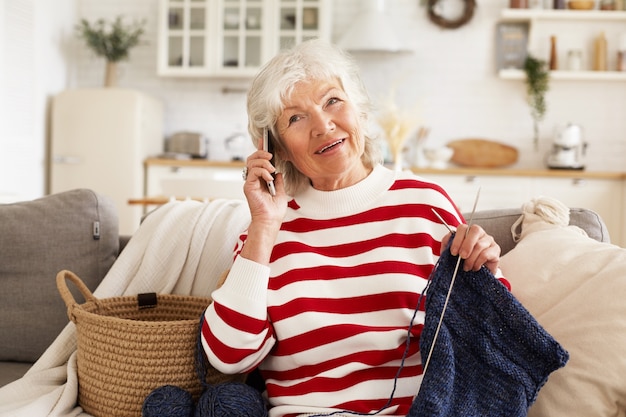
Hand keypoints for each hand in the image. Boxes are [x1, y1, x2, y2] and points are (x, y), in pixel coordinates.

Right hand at [240, 139, 288, 264]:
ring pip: (251, 162)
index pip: (259, 160)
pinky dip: (262, 171)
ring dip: (262, 161)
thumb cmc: (274, 210)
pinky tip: (269, 176)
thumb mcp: (281, 191)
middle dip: (261, 152)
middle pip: (252, 158)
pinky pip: (253, 172)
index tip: (264, 140)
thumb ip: (278, 180)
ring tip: (271, 167)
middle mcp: (253, 179)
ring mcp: (250, 182)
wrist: (270, 220)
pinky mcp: (248, 186)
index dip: (260, 149)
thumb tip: (277, 171)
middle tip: (270, 155)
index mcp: (261, 179)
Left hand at [441, 224, 499, 273]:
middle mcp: (479, 233)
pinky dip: (478, 262)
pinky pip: (486, 254)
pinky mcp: (496, 250)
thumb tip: (446, 242)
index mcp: (467, 232)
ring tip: (466, 267)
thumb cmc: (463, 262)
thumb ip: (447, 246)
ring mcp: (489, 240)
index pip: (463, 228)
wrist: (475, 276)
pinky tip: (475, 268)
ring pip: (480, 245)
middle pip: (475, 230)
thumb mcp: (452, 254)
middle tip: (462, 257)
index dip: (457, 239)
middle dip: (466, 245)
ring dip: (471, 258)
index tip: (453, 252)